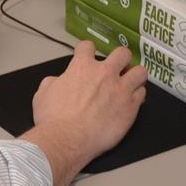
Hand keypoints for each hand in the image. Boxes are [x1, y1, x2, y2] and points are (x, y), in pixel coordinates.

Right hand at [20, 41, 147, 185]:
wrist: (67, 140)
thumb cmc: (53, 118)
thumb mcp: (43, 93)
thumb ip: (54, 81)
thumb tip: (58, 82)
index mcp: (82, 66)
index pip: (87, 46)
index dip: (86, 50)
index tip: (86, 56)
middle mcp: (104, 73)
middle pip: (122, 53)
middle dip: (120, 59)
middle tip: (116, 68)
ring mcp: (120, 89)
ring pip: (140, 72)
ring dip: (134, 76)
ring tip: (130, 83)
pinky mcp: (130, 107)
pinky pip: (142, 94)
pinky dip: (137, 96)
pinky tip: (131, 101)